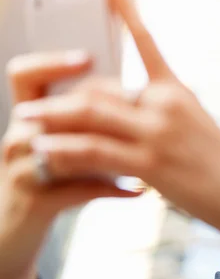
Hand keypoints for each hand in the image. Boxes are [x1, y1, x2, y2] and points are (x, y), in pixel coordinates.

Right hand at [0, 51, 141, 278]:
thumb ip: (92, 114)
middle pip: (41, 108)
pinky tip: (139, 190)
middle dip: (83, 105)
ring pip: (59, 148)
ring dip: (103, 148)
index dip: (51, 62)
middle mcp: (20, 136)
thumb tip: (139, 87)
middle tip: (127, 104)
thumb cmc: (57, 172)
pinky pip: (75, 189)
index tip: (87, 57)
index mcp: (31, 114)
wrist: (21, 222)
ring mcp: (21, 168)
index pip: (26, 75)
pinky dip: (111, 189)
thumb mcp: (69, 139)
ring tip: (139, 148)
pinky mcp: (34, 200)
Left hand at [11, 0, 219, 235]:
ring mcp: (158, 132)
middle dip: (60, 96)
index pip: (147, 42)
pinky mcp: (151, 162)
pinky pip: (95, 150)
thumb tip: (124, 111)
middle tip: (31, 103)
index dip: (127, 10)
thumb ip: (159, 112)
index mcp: (176, 91)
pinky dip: (64, 150)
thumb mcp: (193, 125)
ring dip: (51, 117)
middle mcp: (165, 103)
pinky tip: (45, 151)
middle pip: (99, 87)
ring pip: (90, 114)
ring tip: (25, 120)